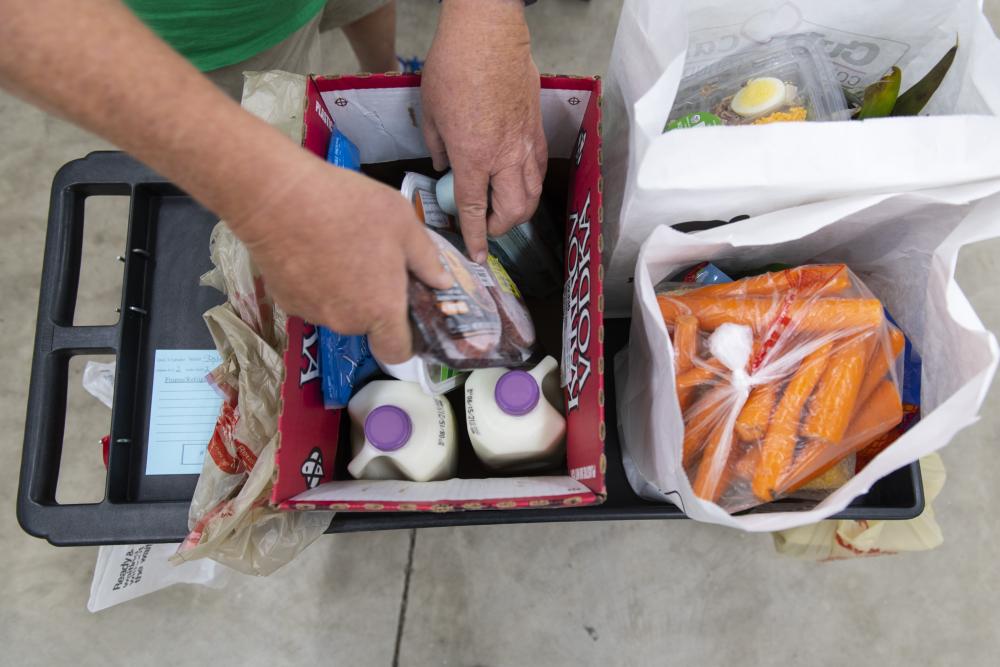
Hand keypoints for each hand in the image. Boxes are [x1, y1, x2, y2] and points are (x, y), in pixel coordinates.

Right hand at [228, 153, 451, 363]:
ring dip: (344, 291)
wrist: (279, 198)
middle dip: (374, 302)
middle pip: (367, 325)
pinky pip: (312, 299)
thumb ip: (427, 259)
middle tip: (374, 262)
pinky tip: (313, 250)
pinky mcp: (285, 301)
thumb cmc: (350, 207)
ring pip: (338, 311)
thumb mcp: (403, 223)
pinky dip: (316, 283)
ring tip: (341, 248)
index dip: (406, 340)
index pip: (397, 353)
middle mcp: (346, 321)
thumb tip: (441, 283)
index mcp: (381, 309)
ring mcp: (312, 313)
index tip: (406, 315)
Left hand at [421, 0, 546, 262]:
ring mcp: (525, 143)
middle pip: (512, 210)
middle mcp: (504, 157)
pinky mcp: (537, 128)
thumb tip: (443, 166)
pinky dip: (531, 183)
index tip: (476, 256)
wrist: (487, 34)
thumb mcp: (430, 112)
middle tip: (485, 227)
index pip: (475, 210)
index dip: (475, 237)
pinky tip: (520, 182)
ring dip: (519, 211)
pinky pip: (539, 168)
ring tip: (504, 211)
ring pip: (533, 193)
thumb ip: (437, 146)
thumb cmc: (453, 67)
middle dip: (500, 228)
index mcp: (473, 156)